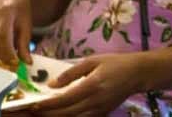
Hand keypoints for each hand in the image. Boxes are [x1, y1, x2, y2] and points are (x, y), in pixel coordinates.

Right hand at [0, 0, 32, 65]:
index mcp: (6, 12)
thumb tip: (27, 63)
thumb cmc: (20, 10)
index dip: (8, 52)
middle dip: (3, 57)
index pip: (3, 35)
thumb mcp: (26, 25)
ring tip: (6, 57)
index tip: (15, 63)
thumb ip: (25, 44)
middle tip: (12, 64)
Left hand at [29, 53, 147, 115]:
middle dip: (47, 115)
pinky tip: (60, 115)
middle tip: (33, 112)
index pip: (64, 99)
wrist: (138, 74)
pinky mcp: (103, 114)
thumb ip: (71, 72)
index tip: (34, 105)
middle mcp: (95, 101)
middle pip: (66, 113)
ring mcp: (100, 110)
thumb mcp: (93, 61)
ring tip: (43, 115)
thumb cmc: (115, 63)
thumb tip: (52, 84)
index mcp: (92, 85)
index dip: (47, 104)